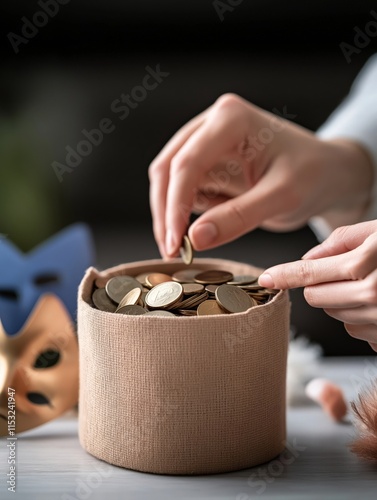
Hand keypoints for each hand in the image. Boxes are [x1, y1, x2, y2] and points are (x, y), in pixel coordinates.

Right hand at [149, 93, 371, 257]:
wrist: (328, 174)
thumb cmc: (314, 176)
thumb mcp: (282, 198)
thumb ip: (238, 217)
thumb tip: (194, 238)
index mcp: (231, 119)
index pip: (188, 163)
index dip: (175, 206)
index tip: (175, 242)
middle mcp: (212, 124)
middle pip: (167, 169)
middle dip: (166, 211)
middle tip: (172, 250)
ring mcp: (207, 142)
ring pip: (169, 180)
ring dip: (171, 214)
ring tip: (184, 247)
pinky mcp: (208, 163)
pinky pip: (185, 190)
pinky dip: (185, 213)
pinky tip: (203, 229)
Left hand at [258, 221, 376, 351]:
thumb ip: (340, 241)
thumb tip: (308, 259)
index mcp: (364, 266)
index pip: (308, 274)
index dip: (282, 275)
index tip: (264, 278)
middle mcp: (371, 296)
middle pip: (316, 298)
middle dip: (321, 285)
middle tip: (345, 271)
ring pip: (335, 315)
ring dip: (342, 301)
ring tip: (371, 284)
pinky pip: (357, 331)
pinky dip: (361, 317)